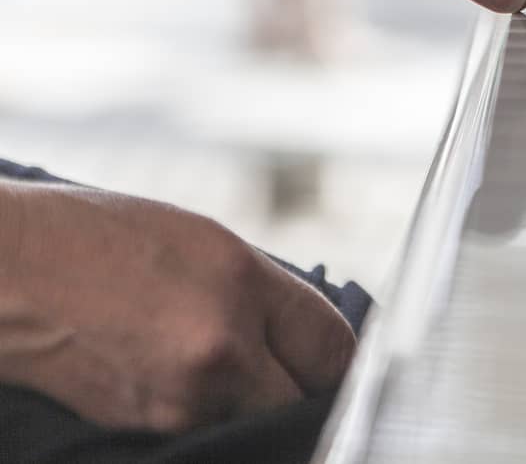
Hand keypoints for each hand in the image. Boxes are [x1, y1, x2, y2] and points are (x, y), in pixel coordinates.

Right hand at [0, 182, 354, 430]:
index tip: (339, 363)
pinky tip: (195, 387)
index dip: (343, 359)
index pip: (334, 346)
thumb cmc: (99, 242)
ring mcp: (182, 397)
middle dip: (306, 389)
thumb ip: (265, 293)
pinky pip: (210, 431)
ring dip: (257, 405)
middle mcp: (220, 345)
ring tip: (228, 371)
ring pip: (258, 420)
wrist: (8, 274)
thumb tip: (315, 340)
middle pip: (305, 397)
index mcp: (241, 282)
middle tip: (296, 377)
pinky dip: (214, 416)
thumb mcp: (204, 243)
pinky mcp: (147, 429)